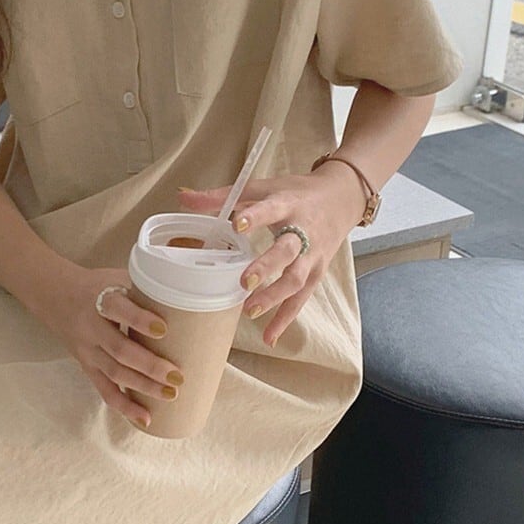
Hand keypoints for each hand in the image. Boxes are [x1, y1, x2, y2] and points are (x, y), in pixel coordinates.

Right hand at [31, 264, 185, 428]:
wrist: (56, 295)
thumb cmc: (97, 285)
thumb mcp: (116, 277)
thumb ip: (143, 288)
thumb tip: (185, 297)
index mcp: (100, 298)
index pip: (118, 308)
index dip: (140, 320)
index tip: (164, 329)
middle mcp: (91, 326)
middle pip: (119, 349)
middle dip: (149, 365)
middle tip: (177, 375)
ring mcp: (87, 350)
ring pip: (114, 373)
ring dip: (142, 387)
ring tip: (170, 394)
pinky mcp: (86, 366)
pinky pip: (104, 390)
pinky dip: (124, 406)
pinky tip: (145, 418)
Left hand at [177, 163, 364, 346]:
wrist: (340, 199)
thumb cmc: (295, 193)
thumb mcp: (263, 187)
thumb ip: (223, 195)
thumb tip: (183, 197)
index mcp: (287, 204)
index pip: (271, 209)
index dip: (256, 217)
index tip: (238, 225)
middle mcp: (303, 230)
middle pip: (287, 250)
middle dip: (267, 266)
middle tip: (243, 281)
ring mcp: (313, 255)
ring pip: (296, 278)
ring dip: (274, 297)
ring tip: (250, 311)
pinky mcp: (317, 273)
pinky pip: (301, 298)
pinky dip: (286, 318)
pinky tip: (269, 336)